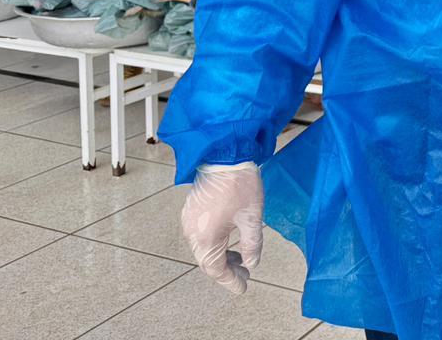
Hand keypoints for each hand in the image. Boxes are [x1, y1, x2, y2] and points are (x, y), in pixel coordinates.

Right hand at [180, 162, 263, 294]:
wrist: (225, 154)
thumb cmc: (240, 184)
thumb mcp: (252, 218)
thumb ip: (252, 244)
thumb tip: (252, 263)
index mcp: (205, 237)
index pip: (216, 269)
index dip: (230, 281)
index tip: (243, 288)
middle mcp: (192, 232)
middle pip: (207, 260)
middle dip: (227, 270)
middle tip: (246, 273)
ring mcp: (189, 220)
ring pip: (204, 248)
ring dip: (221, 256)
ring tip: (240, 258)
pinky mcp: (191, 210)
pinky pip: (201, 235)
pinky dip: (215, 243)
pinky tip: (230, 241)